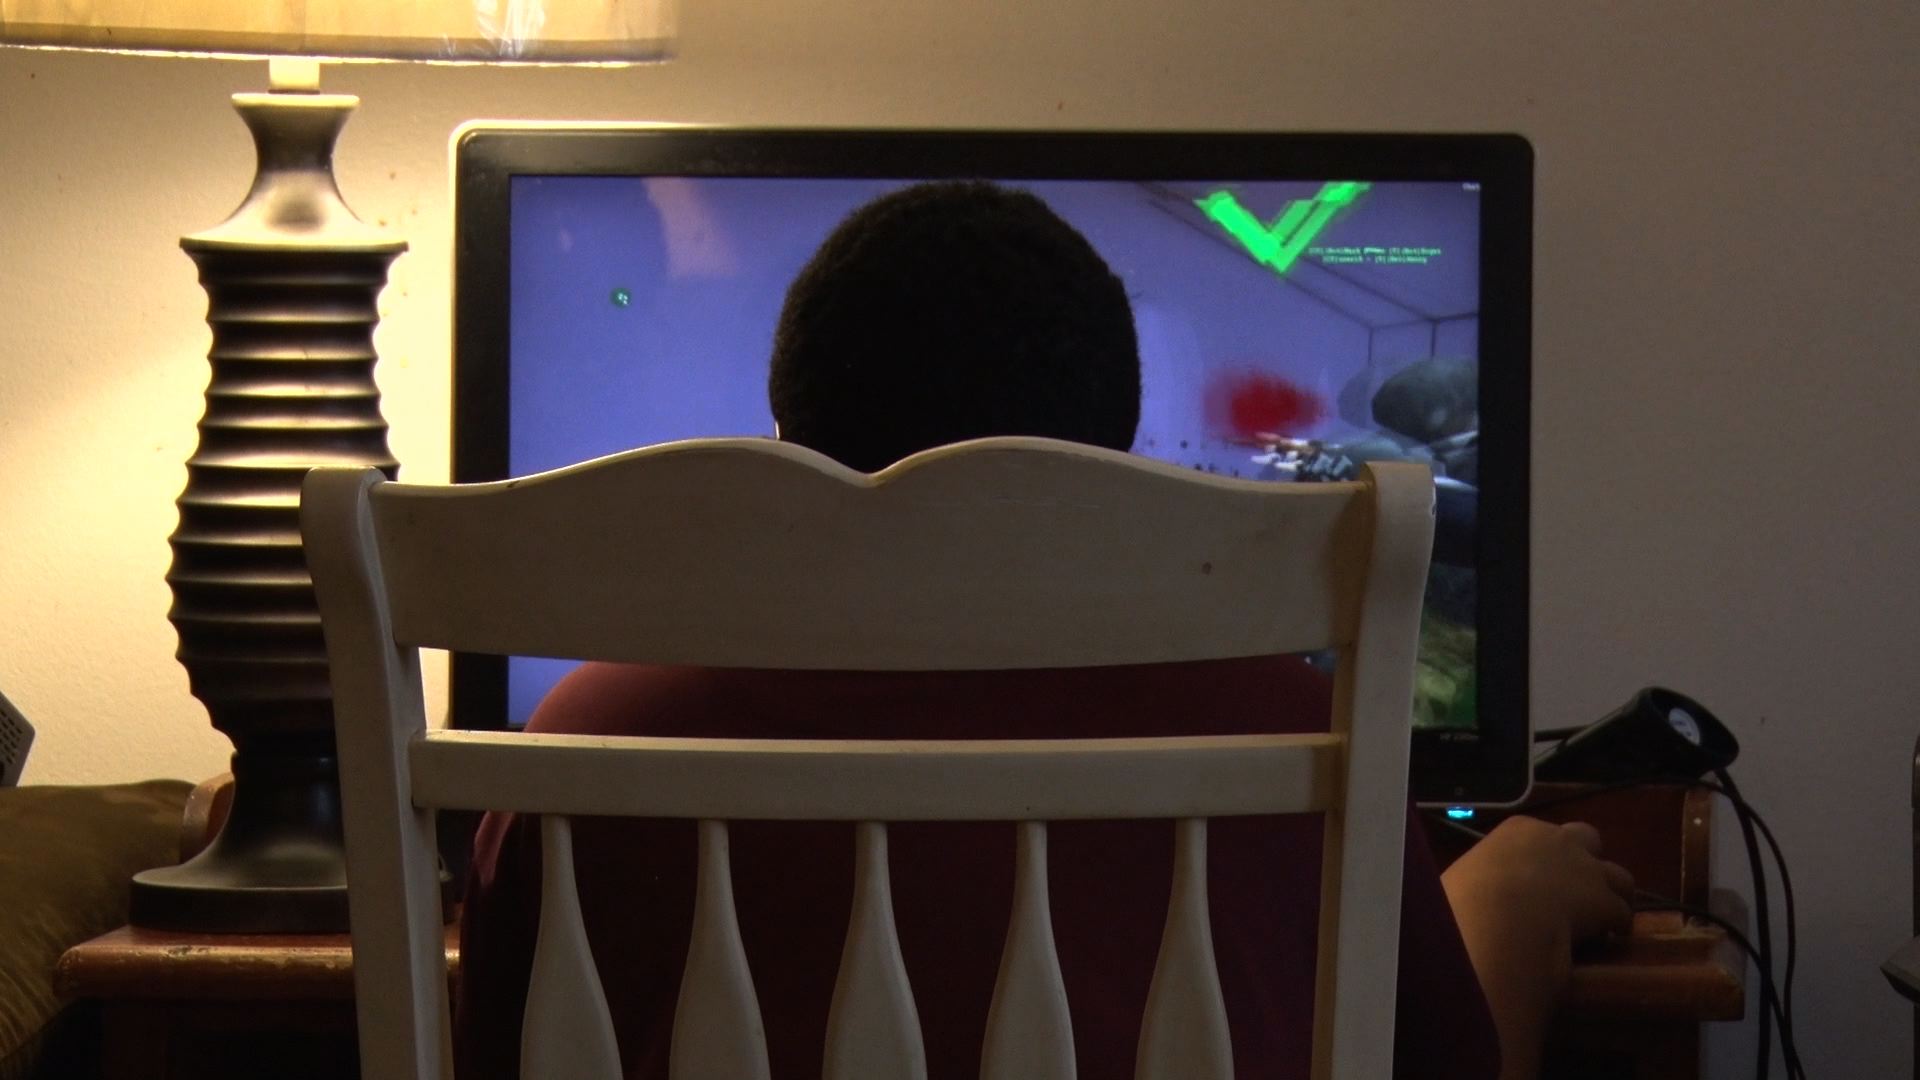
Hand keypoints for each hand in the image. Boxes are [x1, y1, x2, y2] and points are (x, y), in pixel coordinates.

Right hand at [1440, 816, 1634, 1079]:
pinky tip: (1608, 938)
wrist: (1501, 918)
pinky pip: (1622, 913)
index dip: (1543, 855)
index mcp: (1518, 830)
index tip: (1535, 876)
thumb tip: (1457, 894)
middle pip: (1587, 839)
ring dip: (1612, 893)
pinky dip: (1617, 925)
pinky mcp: (1606, 902)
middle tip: (1574, 890)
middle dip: (1586, 861)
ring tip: (1600, 917)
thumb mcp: (1459, 878)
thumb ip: (1471, 879)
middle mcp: (1558, 841)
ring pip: (1619, 875)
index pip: (1539, 832)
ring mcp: (1587, 869)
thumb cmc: (1467, 895)